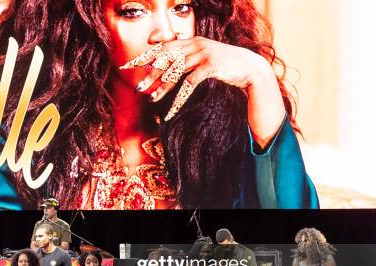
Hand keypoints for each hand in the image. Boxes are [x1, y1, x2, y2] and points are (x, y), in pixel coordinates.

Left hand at [122, 37, 273, 120]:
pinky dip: (178, 99)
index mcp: (190, 41)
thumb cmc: (224, 65)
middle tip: (137, 87)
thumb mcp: (203, 58)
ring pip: (175, 72)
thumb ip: (185, 59)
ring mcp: (202, 54)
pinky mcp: (210, 66)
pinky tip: (171, 111)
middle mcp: (194, 44)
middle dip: (149, 73)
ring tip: (151, 98)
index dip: (145, 56)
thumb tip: (164, 67)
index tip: (129, 65)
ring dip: (161, 87)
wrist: (250, 68)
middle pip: (165, 59)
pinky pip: (188, 84)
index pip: (163, 47)